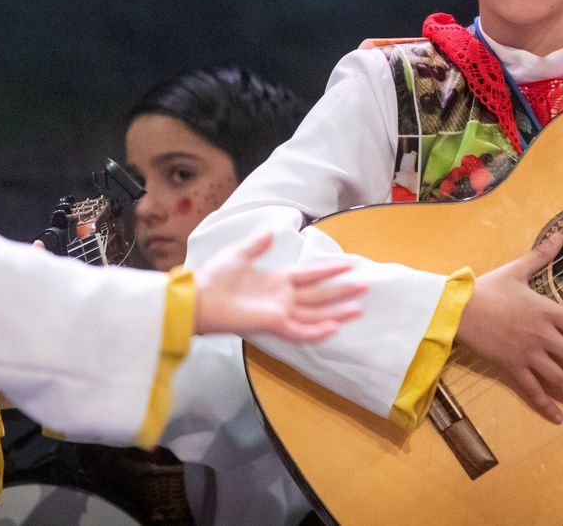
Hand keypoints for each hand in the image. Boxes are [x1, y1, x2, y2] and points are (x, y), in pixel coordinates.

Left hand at [193, 231, 366, 342]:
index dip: (328, 269)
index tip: (348, 264)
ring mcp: (280, 312)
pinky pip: (300, 330)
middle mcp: (283, 297)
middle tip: (364, 286)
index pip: (310, 274)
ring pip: (315, 314)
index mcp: (277, 279)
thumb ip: (257, 244)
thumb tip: (272, 231)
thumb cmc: (216, 276)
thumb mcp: (239, 253)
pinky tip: (334, 327)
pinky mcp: (273, 325)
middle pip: (319, 295)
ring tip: (358, 309)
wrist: (198, 298)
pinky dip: (317, 331)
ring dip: (336, 312)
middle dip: (341, 292)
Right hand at [455, 233, 562, 423]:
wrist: (460, 309)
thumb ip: (541, 256)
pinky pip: (531, 390)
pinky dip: (545, 405)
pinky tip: (558, 417)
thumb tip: (560, 235)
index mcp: (547, 311)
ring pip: (559, 378)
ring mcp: (528, 354)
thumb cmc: (489, 288)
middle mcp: (542, 336)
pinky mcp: (511, 368)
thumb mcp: (518, 270)